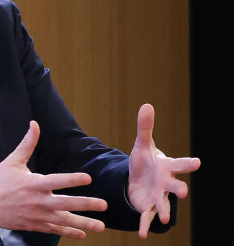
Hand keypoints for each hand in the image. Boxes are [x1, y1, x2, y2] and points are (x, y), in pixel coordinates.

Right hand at [0, 121, 107, 239]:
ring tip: (101, 226)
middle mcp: (37, 201)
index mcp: (32, 183)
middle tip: (104, 205)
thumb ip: (27, 144)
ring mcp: (36, 216)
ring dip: (83, 223)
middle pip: (65, 203)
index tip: (88, 178)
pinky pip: (55, 230)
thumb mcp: (12, 161)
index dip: (72, 179)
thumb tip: (34, 124)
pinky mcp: (34, 225)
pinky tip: (83, 234)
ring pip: (63, 221)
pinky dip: (69, 232)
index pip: (56, 181)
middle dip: (86, 205)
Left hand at [128, 103, 200, 237]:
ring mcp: (159, 196)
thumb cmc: (145, 161)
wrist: (139, 179)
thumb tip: (147, 105)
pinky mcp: (148, 206)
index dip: (188, 163)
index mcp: (166, 167)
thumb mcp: (142, 144)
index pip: (179, 164)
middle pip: (174, 186)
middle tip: (183, 192)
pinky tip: (142, 234)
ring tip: (164, 217)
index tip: (198, 162)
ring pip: (164, 204)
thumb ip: (145, 128)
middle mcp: (166, 183)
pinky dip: (145, 225)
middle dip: (179, 189)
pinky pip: (147, 216)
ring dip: (164, 210)